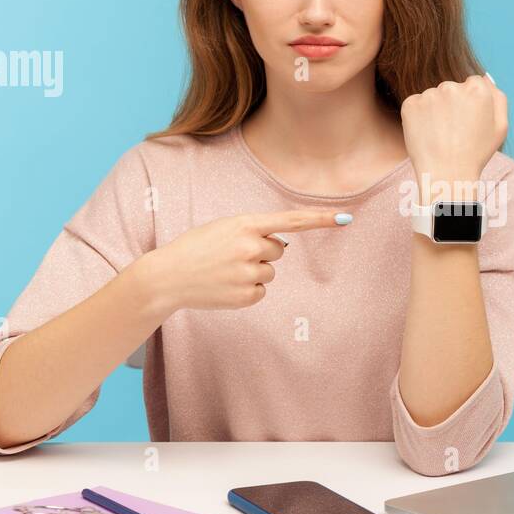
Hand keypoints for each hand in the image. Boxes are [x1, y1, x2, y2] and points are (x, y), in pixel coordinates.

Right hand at [132, 209, 348, 313]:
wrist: (168, 276)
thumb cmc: (196, 248)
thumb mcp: (224, 228)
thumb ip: (253, 231)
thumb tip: (280, 247)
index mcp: (245, 224)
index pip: (291, 221)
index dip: (321, 220)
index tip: (346, 218)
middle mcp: (250, 246)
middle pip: (278, 250)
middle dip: (260, 253)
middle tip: (231, 256)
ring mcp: (248, 273)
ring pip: (270, 272)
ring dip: (252, 272)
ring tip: (225, 271)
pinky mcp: (246, 296)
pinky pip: (262, 292)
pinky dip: (247, 290)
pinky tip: (225, 286)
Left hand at [399, 74, 507, 187]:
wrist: (446, 175)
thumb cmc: (476, 154)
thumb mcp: (500, 127)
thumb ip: (497, 97)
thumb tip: (486, 78)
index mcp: (478, 89)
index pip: (473, 83)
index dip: (471, 104)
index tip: (467, 122)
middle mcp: (453, 87)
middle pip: (452, 88)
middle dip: (452, 105)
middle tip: (454, 132)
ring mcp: (429, 95)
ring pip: (433, 97)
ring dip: (435, 111)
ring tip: (440, 136)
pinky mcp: (410, 104)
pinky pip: (416, 105)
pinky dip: (419, 117)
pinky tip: (427, 134)